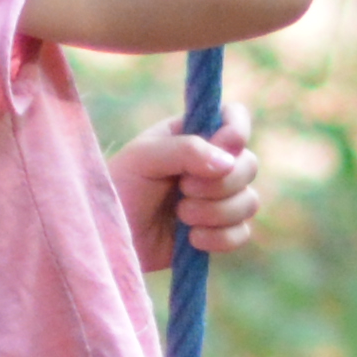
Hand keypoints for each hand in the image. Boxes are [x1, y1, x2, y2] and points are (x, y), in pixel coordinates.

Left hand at [116, 103, 260, 270]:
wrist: (107, 239)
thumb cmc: (118, 189)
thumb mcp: (144, 158)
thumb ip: (185, 150)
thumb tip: (228, 162)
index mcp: (193, 134)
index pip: (234, 117)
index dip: (237, 129)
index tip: (225, 144)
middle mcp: (212, 163)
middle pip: (249, 165)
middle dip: (220, 183)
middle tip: (183, 189)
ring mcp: (217, 199)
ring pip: (249, 202)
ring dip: (215, 212)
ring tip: (180, 215)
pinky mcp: (217, 232)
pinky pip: (241, 233)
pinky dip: (218, 238)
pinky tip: (190, 239)